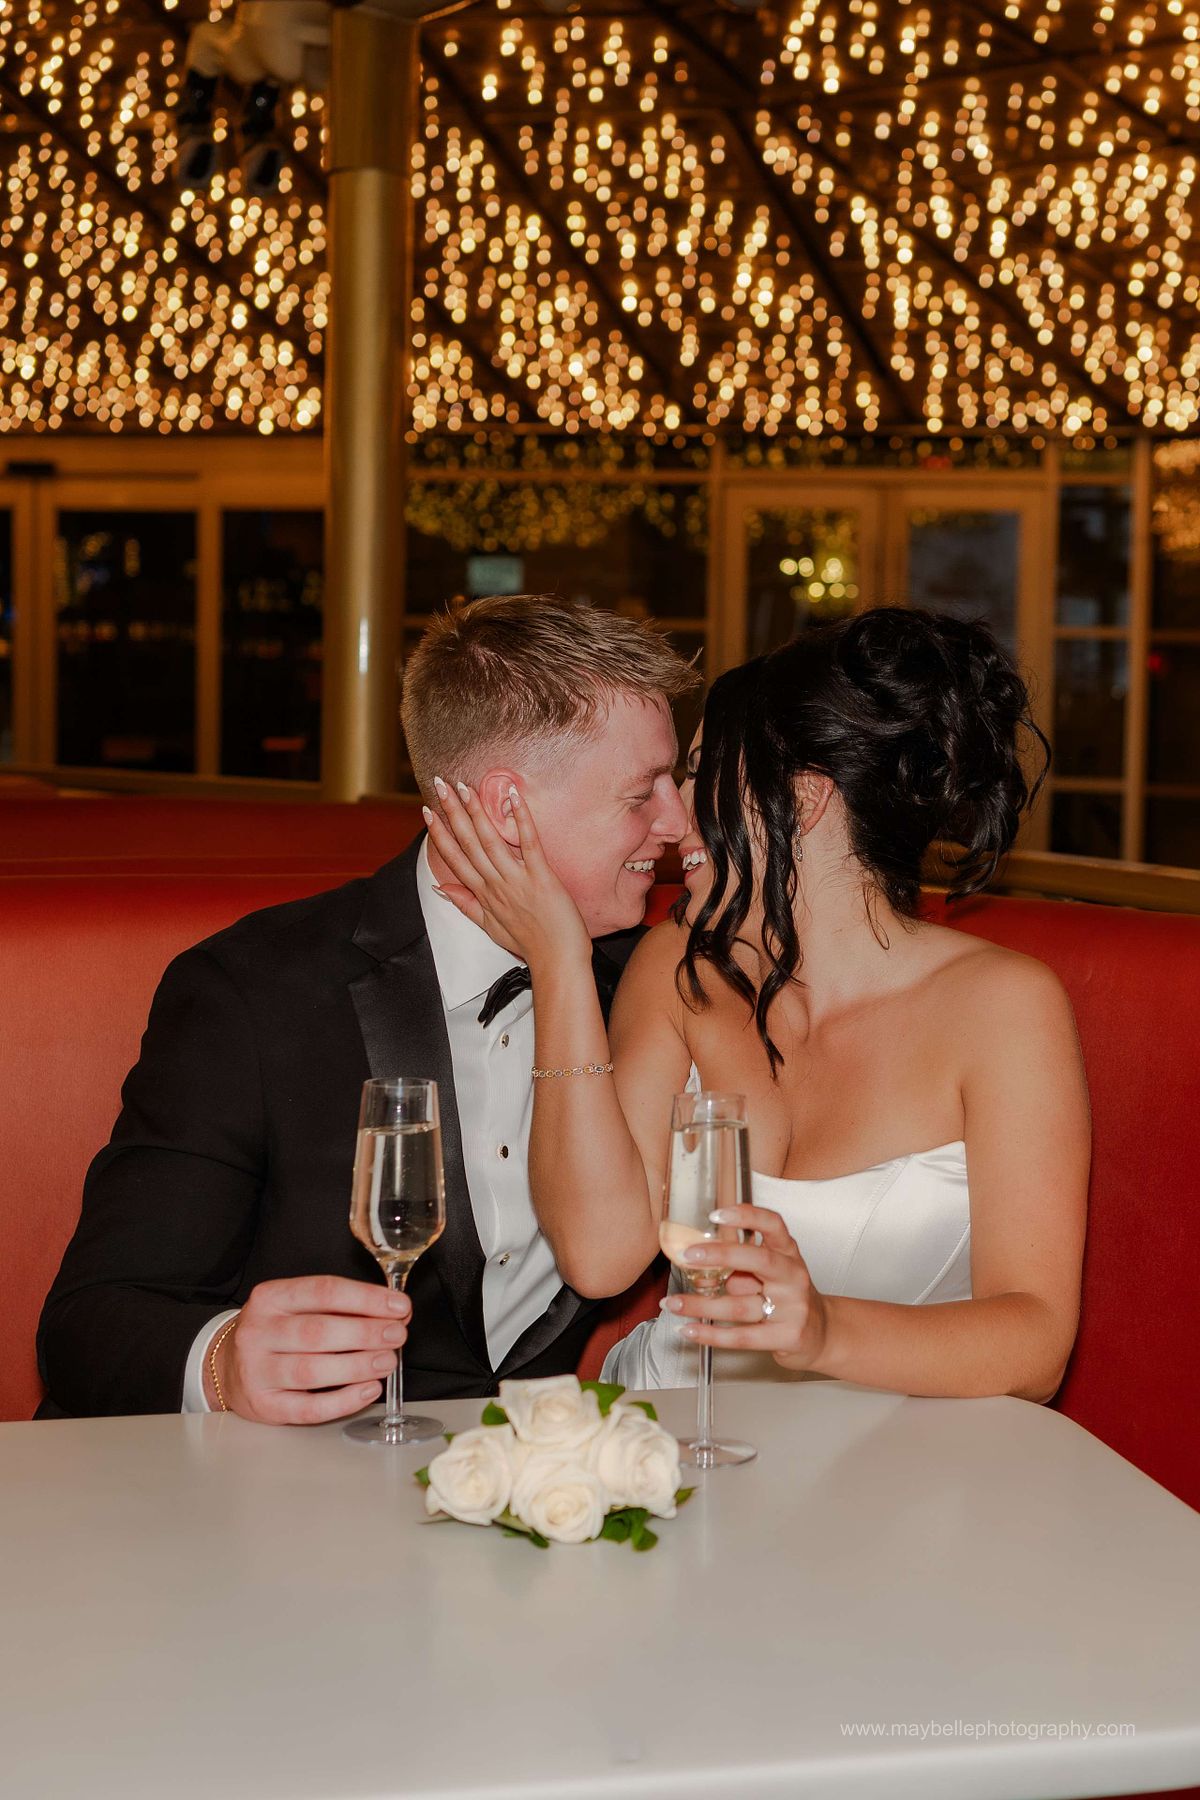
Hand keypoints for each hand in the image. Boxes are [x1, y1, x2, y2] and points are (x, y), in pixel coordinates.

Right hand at [208, 1275, 410, 1424]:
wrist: (227, 1366)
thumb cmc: (276, 1332)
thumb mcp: (297, 1306)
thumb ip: (340, 1307)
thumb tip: (393, 1312)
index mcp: (270, 1297)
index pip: (323, 1291)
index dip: (366, 1299)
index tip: (400, 1306)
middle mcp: (258, 1331)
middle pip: (318, 1332)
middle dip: (366, 1333)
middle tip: (397, 1335)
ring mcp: (256, 1371)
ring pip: (312, 1370)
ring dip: (357, 1366)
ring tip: (387, 1362)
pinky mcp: (263, 1406)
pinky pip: (308, 1407)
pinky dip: (344, 1401)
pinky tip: (369, 1390)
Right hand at [422, 778, 591, 971]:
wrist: (557, 960)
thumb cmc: (528, 943)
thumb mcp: (489, 927)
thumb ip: (465, 904)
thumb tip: (441, 887)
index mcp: (483, 894)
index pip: (455, 859)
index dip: (439, 834)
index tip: (426, 812)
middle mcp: (495, 884)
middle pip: (468, 843)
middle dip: (452, 813)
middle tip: (440, 786)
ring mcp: (517, 880)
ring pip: (490, 841)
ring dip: (476, 812)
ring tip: (464, 788)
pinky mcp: (541, 877)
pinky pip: (529, 843)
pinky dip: (520, 819)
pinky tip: (512, 797)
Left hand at [665, 1205, 830, 1369]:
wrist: (823, 1333)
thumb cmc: (789, 1296)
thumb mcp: (771, 1272)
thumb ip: (740, 1265)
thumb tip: (699, 1264)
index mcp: (788, 1253)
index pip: (773, 1224)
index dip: (746, 1215)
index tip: (716, 1214)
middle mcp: (793, 1276)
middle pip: (758, 1259)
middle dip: (720, 1255)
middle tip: (688, 1255)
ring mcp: (793, 1307)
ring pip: (740, 1305)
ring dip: (700, 1304)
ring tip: (672, 1303)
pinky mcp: (786, 1336)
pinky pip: (741, 1336)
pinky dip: (711, 1334)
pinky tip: (689, 1330)